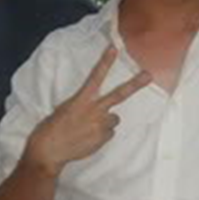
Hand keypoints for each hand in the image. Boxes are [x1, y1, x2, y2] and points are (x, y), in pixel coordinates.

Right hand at [22, 45, 151, 174]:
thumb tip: (97, 110)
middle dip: (135, 84)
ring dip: (107, 121)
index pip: (96, 76)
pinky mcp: (103, 138)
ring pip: (114, 119)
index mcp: (81, 99)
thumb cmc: (53, 128)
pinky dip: (102, 135)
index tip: (115, 48)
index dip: (106, 62)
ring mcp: (100, 125)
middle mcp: (94, 110)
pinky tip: (88, 137)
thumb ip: (84, 106)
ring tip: (90, 127)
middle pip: (119, 94)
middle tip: (148, 75)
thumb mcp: (66, 109)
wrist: (50, 150)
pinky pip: (108, 134)